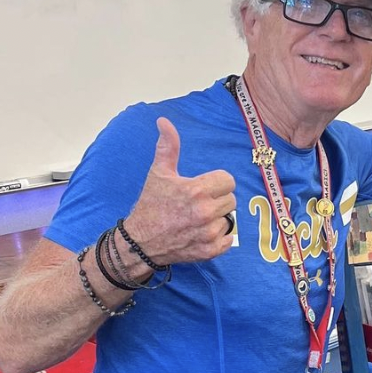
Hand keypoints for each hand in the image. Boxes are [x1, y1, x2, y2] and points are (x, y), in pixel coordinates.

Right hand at [124, 118, 236, 265]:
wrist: (141, 242)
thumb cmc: (150, 205)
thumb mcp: (159, 173)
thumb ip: (168, 147)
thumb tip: (164, 121)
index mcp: (196, 190)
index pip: (228, 181)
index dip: (217, 183)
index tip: (204, 187)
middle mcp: (205, 212)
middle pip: (230, 200)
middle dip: (217, 200)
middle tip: (199, 204)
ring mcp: (208, 233)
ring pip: (229, 219)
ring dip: (217, 219)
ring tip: (198, 219)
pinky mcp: (210, 250)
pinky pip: (229, 239)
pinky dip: (219, 237)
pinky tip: (202, 233)